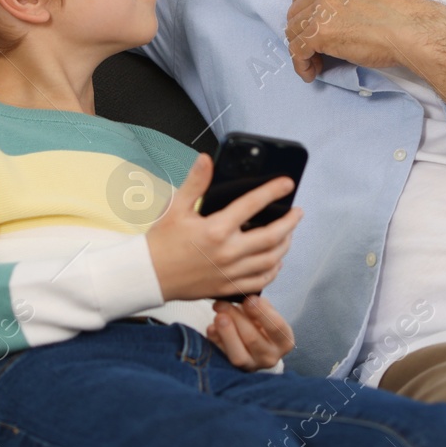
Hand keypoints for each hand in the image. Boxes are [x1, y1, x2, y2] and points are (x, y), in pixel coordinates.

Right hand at [146, 153, 301, 301]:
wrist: (148, 276)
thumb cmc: (161, 242)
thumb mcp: (175, 207)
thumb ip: (195, 183)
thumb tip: (206, 159)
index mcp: (216, 229)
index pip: (253, 205)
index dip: (273, 191)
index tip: (287, 183)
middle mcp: (227, 252)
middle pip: (272, 236)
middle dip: (290, 222)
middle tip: (297, 212)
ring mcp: (229, 272)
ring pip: (270, 260)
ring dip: (285, 245)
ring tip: (289, 233)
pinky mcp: (227, 287)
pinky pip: (260, 282)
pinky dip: (272, 270)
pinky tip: (275, 261)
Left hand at [207, 294, 294, 369]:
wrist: (258, 343)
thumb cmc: (263, 323)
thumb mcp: (268, 314)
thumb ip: (260, 307)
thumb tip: (247, 299)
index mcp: (284, 342)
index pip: (276, 327)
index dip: (261, 312)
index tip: (248, 298)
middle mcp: (270, 357)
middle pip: (252, 339)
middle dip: (236, 318)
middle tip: (222, 303)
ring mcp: (252, 366)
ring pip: (238, 355)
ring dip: (226, 333)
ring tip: (218, 316)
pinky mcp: (234, 370)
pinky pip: (223, 357)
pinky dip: (216, 342)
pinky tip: (211, 328)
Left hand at [285, 0, 445, 81]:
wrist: (410, 30)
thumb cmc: (398, 18)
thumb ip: (343, 1)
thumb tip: (329, 23)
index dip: (301, 10)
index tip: (308, 26)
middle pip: (294, 12)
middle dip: (300, 33)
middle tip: (315, 51)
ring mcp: (320, 8)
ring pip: (292, 32)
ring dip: (301, 51)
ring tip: (316, 65)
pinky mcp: (319, 32)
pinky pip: (297, 51)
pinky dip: (301, 65)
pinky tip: (311, 73)